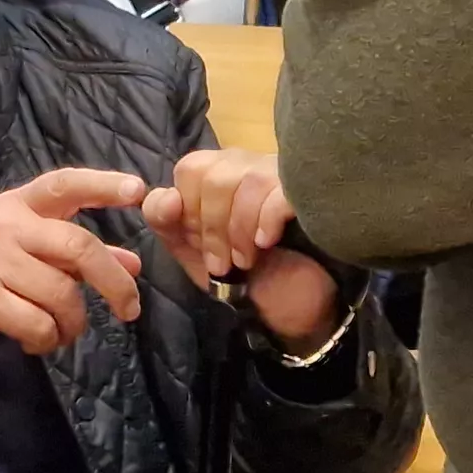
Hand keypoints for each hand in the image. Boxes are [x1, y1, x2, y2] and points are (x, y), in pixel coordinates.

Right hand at [0, 167, 148, 361]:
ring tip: (61, 332)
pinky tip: (35, 340)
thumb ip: (74, 257)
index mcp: (16, 206)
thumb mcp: (23, 255)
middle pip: (78, 247)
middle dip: (114, 283)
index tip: (138, 192)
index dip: (102, 186)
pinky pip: (37, 323)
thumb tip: (133, 264)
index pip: (63, 184)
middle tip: (130, 309)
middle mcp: (3, 225)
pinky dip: (46, 340)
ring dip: (73, 324)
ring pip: (61, 294)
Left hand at [142, 149, 343, 354]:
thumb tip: (166, 196)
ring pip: (248, 181)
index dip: (189, 210)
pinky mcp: (308, 194)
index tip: (198, 244)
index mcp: (217, 174)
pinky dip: (266, 222)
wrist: (288, 305)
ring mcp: (281, 176)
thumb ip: (165, 220)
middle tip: (221, 261)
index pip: (190, 168)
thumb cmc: (240, 272)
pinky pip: (280, 192)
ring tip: (245, 261)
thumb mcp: (191, 250)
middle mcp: (249, 167)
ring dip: (239, 231)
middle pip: (215, 175)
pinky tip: (266, 242)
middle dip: (212, 227)